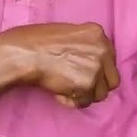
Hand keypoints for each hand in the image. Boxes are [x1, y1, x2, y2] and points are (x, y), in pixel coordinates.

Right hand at [0, 22, 118, 107]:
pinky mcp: (87, 86)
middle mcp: (103, 50)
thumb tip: (91, 62)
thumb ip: (85, 45)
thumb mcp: (68, 33)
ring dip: (85, 94)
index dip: (98, 69)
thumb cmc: (37, 42)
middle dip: (97, 85)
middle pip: (112, 79)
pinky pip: (85, 102)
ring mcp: (96, 68)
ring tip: (66, 88)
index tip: (85, 72)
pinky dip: (72, 101)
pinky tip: (59, 93)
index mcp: (97, 33)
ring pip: (101, 94)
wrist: (25, 54)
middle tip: (78, 84)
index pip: (110, 58)